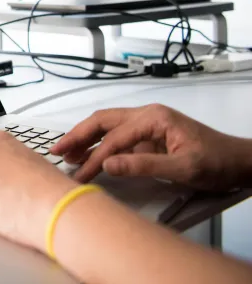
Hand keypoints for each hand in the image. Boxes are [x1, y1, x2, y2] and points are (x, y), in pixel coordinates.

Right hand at [51, 104, 251, 190]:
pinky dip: (98, 146)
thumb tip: (109, 165)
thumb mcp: (183, 167)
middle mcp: (146, 116)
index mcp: (154, 117)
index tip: (80, 174)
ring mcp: (146, 125)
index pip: (115, 138)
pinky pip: (116, 138)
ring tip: (65, 153)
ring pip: (106, 126)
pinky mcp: (147, 138)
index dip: (95, 157)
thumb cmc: (218, 161)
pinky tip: (87, 156)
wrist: (239, 162)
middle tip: (57, 151)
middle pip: (102, 121)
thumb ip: (144, 165)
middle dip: (78, 135)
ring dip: (85, 139)